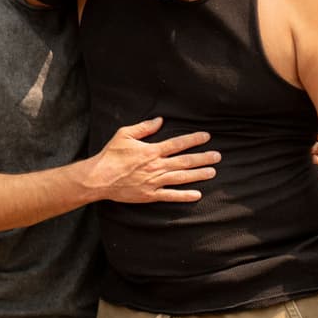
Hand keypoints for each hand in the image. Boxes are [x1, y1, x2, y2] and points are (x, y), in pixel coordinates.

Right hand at [88, 117, 219, 202]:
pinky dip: (184, 196)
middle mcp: (156, 166)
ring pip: (181, 178)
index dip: (193, 140)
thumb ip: (143, 127)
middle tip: (218, 156)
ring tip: (213, 172)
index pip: (178, 144)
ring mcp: (154, 181)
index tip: (206, 137)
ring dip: (199, 175)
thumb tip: (159, 121)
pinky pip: (170, 195)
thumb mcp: (124, 135)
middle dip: (203, 158)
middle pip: (185, 161)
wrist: (98, 178)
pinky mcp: (149, 195)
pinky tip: (197, 194)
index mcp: (151, 151)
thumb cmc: (110, 155)